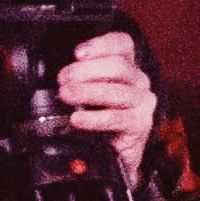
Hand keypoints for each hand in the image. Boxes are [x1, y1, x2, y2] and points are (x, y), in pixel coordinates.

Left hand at [57, 29, 158, 180]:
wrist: (115, 156)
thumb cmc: (102, 121)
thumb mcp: (90, 93)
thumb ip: (80, 79)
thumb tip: (58, 75)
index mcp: (127, 68)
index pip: (122, 44)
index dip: (101, 44)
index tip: (78, 53)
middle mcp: (138, 82)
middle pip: (119, 65)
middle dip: (86, 70)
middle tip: (64, 79)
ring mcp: (142, 103)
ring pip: (118, 90)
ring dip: (88, 91)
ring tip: (67, 96)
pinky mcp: (141, 125)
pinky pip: (117, 118)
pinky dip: (95, 118)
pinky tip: (78, 119)